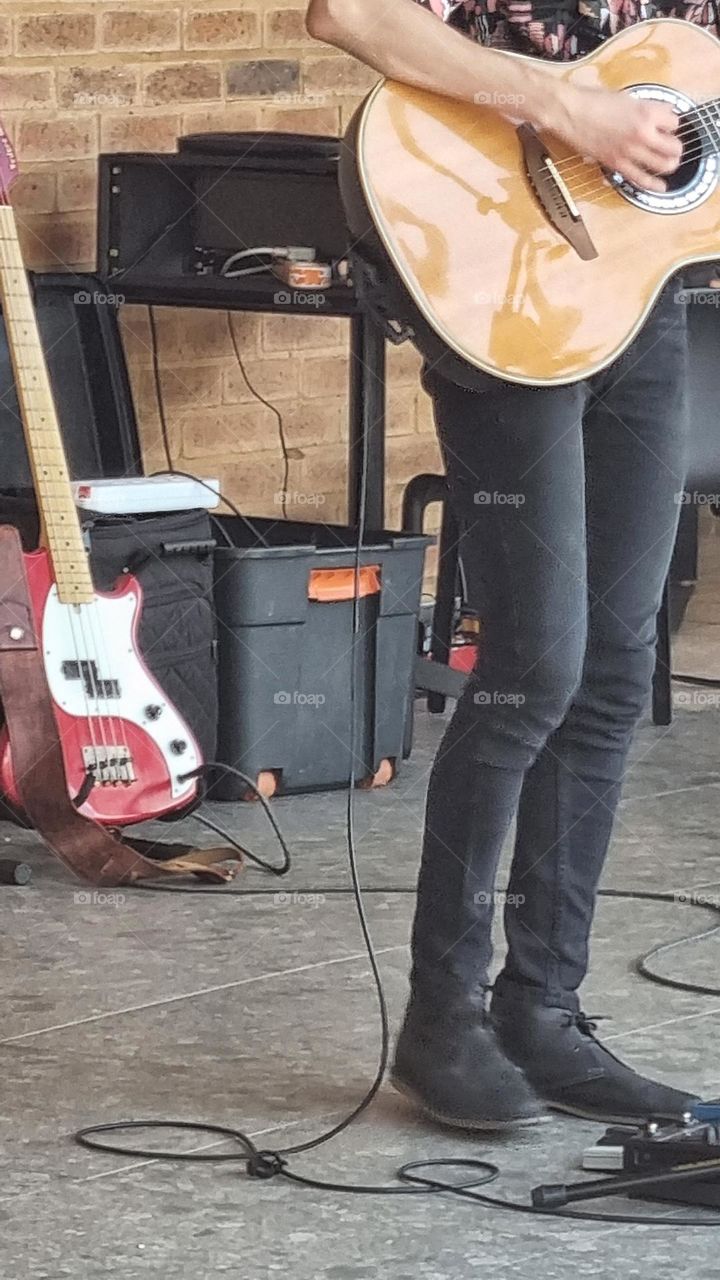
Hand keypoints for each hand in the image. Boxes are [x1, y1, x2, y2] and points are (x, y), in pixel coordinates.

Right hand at [545, 85, 682, 192]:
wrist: (571, 112)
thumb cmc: (593, 101)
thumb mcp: (627, 97)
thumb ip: (645, 107)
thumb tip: (659, 112)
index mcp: (646, 112)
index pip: (675, 122)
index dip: (672, 124)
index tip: (667, 125)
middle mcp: (642, 132)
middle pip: (674, 146)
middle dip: (676, 147)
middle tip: (673, 147)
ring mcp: (630, 150)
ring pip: (663, 164)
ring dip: (669, 165)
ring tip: (670, 164)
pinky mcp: (617, 164)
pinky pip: (640, 179)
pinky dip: (653, 185)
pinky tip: (660, 188)